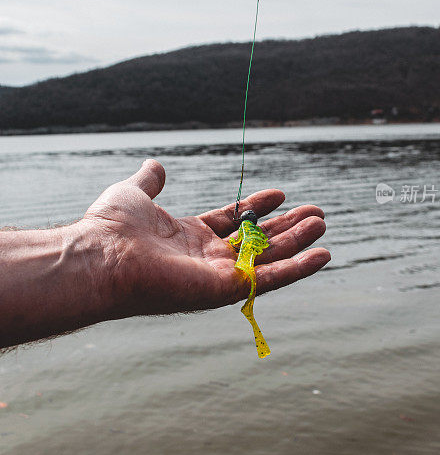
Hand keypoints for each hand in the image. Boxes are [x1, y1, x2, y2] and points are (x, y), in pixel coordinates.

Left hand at [84, 159, 329, 317]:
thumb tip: (155, 164)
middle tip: (315, 213)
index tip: (279, 194)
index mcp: (188, 237)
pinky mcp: (227, 289)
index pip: (232, 221)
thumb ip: (149, 181)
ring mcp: (218, 276)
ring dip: (298, 242)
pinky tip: (323, 254)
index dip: (256, 207)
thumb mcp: (133, 193)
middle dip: (286, 227)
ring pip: (269, 258)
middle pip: (257, 241)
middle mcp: (206, 258)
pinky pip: (271, 279)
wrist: (101, 256)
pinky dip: (299, 268)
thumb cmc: (110, 227)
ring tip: (322, 222)